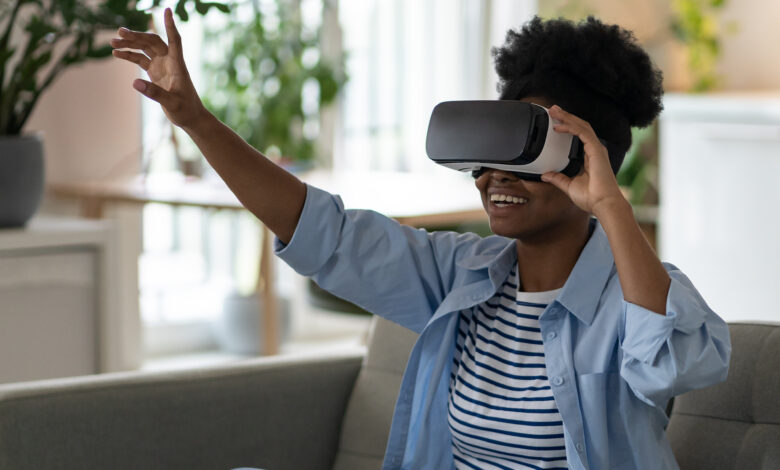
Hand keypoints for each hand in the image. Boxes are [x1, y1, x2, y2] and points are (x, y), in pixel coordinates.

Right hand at [111, 8, 204, 128]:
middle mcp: (170, 62)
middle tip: (119, 33)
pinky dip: (129, 55)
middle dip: (137, 36)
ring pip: (145, 48)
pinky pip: (141, 59)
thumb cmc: (186, 110)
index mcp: (178, 65)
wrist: (190, 118)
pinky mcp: (156, 72)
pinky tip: (116, 53)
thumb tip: (134, 82)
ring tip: (113, 42)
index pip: (175, 41)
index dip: (170, 26)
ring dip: (130, 44)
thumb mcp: (172, 103)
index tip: (167, 10)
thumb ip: (154, 93)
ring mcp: (162, 65)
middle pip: (153, 41)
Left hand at [540, 105, 627, 216]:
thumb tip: (545, 175)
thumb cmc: (592, 197)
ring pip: (581, 126)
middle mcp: (594, 150)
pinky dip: (571, 127)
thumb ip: (558, 178)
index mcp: (590, 156)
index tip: (556, 120)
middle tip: (553, 109)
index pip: (579, 134)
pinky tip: (559, 125)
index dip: (568, 125)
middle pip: (580, 126)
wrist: (603, 203)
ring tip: (554, 111)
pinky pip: (582, 133)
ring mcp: (596, 149)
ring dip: (567, 117)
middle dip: (566, 116)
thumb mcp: (569, 186)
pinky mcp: (595, 150)